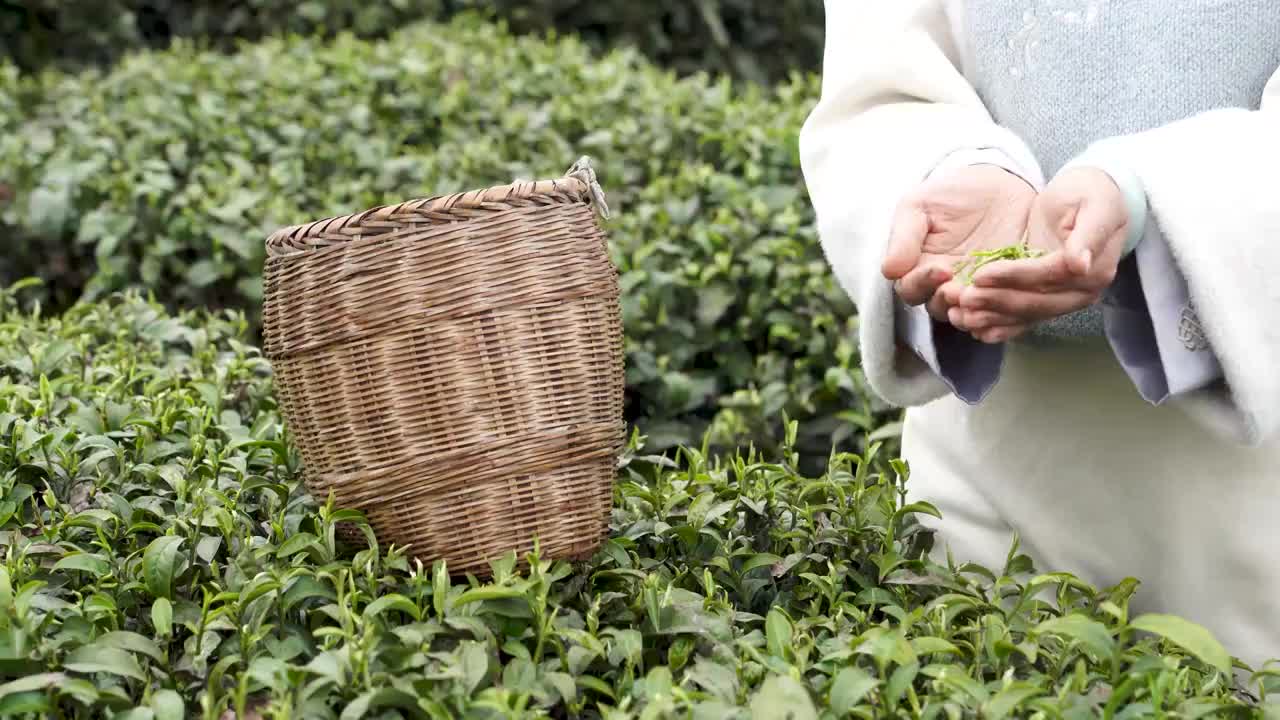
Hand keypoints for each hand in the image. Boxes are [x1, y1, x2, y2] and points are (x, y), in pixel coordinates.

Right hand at [881, 165, 1036, 323]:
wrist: (1001, 183)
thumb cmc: (952, 194)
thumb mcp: (920, 205)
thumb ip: (904, 236)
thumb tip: (889, 270)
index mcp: (919, 269)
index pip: (911, 289)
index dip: (922, 283)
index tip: (940, 269)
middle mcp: (946, 286)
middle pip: (939, 307)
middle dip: (948, 301)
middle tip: (960, 289)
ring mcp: (977, 291)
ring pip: (970, 314)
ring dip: (974, 312)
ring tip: (983, 297)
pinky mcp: (1008, 290)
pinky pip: (1003, 311)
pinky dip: (1005, 314)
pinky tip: (1009, 305)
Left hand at [940, 167, 1129, 342]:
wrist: (1092, 198)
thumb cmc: (1091, 195)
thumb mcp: (1096, 205)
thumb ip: (1089, 235)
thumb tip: (1080, 265)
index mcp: (1094, 270)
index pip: (1047, 276)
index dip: (1013, 277)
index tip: (981, 275)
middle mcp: (1081, 292)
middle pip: (1035, 302)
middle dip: (997, 301)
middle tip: (963, 298)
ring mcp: (1064, 299)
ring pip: (1026, 314)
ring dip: (993, 317)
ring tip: (961, 315)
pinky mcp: (1047, 299)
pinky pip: (1023, 318)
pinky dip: (1000, 325)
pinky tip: (976, 329)